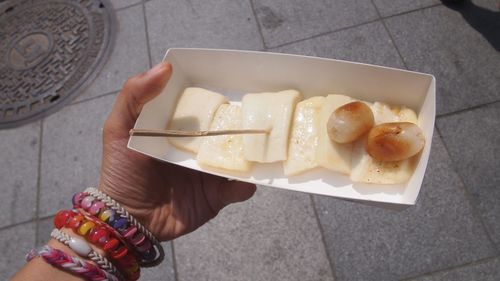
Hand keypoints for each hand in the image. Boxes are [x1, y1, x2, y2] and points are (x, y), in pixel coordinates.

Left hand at [99, 62, 255, 240]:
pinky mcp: (217, 195)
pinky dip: (246, 185)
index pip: (204, 107)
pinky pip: (239, 188)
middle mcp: (199, 146)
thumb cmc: (122, 172)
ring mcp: (210, 170)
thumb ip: (134, 96)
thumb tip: (166, 67)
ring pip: (239, 157)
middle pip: (228, 130)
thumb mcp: (118, 129)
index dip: (218, 94)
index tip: (237, 81)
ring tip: (262, 145)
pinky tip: (246, 181)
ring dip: (252, 152)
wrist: (128, 219)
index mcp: (179, 128)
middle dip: (244, 122)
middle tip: (261, 113)